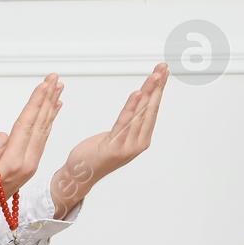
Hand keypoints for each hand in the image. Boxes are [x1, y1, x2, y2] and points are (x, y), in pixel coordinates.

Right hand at [0, 73, 62, 240]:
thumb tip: (2, 135)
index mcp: (13, 162)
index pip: (27, 125)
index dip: (36, 103)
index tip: (44, 84)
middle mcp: (27, 163)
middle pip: (40, 124)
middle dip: (47, 99)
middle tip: (55, 78)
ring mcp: (29, 165)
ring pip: (43, 130)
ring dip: (50, 107)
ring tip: (57, 89)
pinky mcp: (27, 165)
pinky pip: (42, 137)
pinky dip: (48, 121)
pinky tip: (52, 112)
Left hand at [51, 62, 166, 215]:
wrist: (79, 175)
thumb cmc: (95, 155)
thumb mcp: (115, 136)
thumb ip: (127, 124)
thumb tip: (135, 107)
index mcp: (141, 139)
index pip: (153, 110)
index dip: (159, 90)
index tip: (163, 74)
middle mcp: (138, 143)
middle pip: (150, 109)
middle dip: (158, 87)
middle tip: (163, 69)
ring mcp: (128, 146)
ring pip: (140, 113)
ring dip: (149, 91)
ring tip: (156, 76)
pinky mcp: (115, 146)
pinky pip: (124, 121)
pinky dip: (132, 106)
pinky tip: (138, 93)